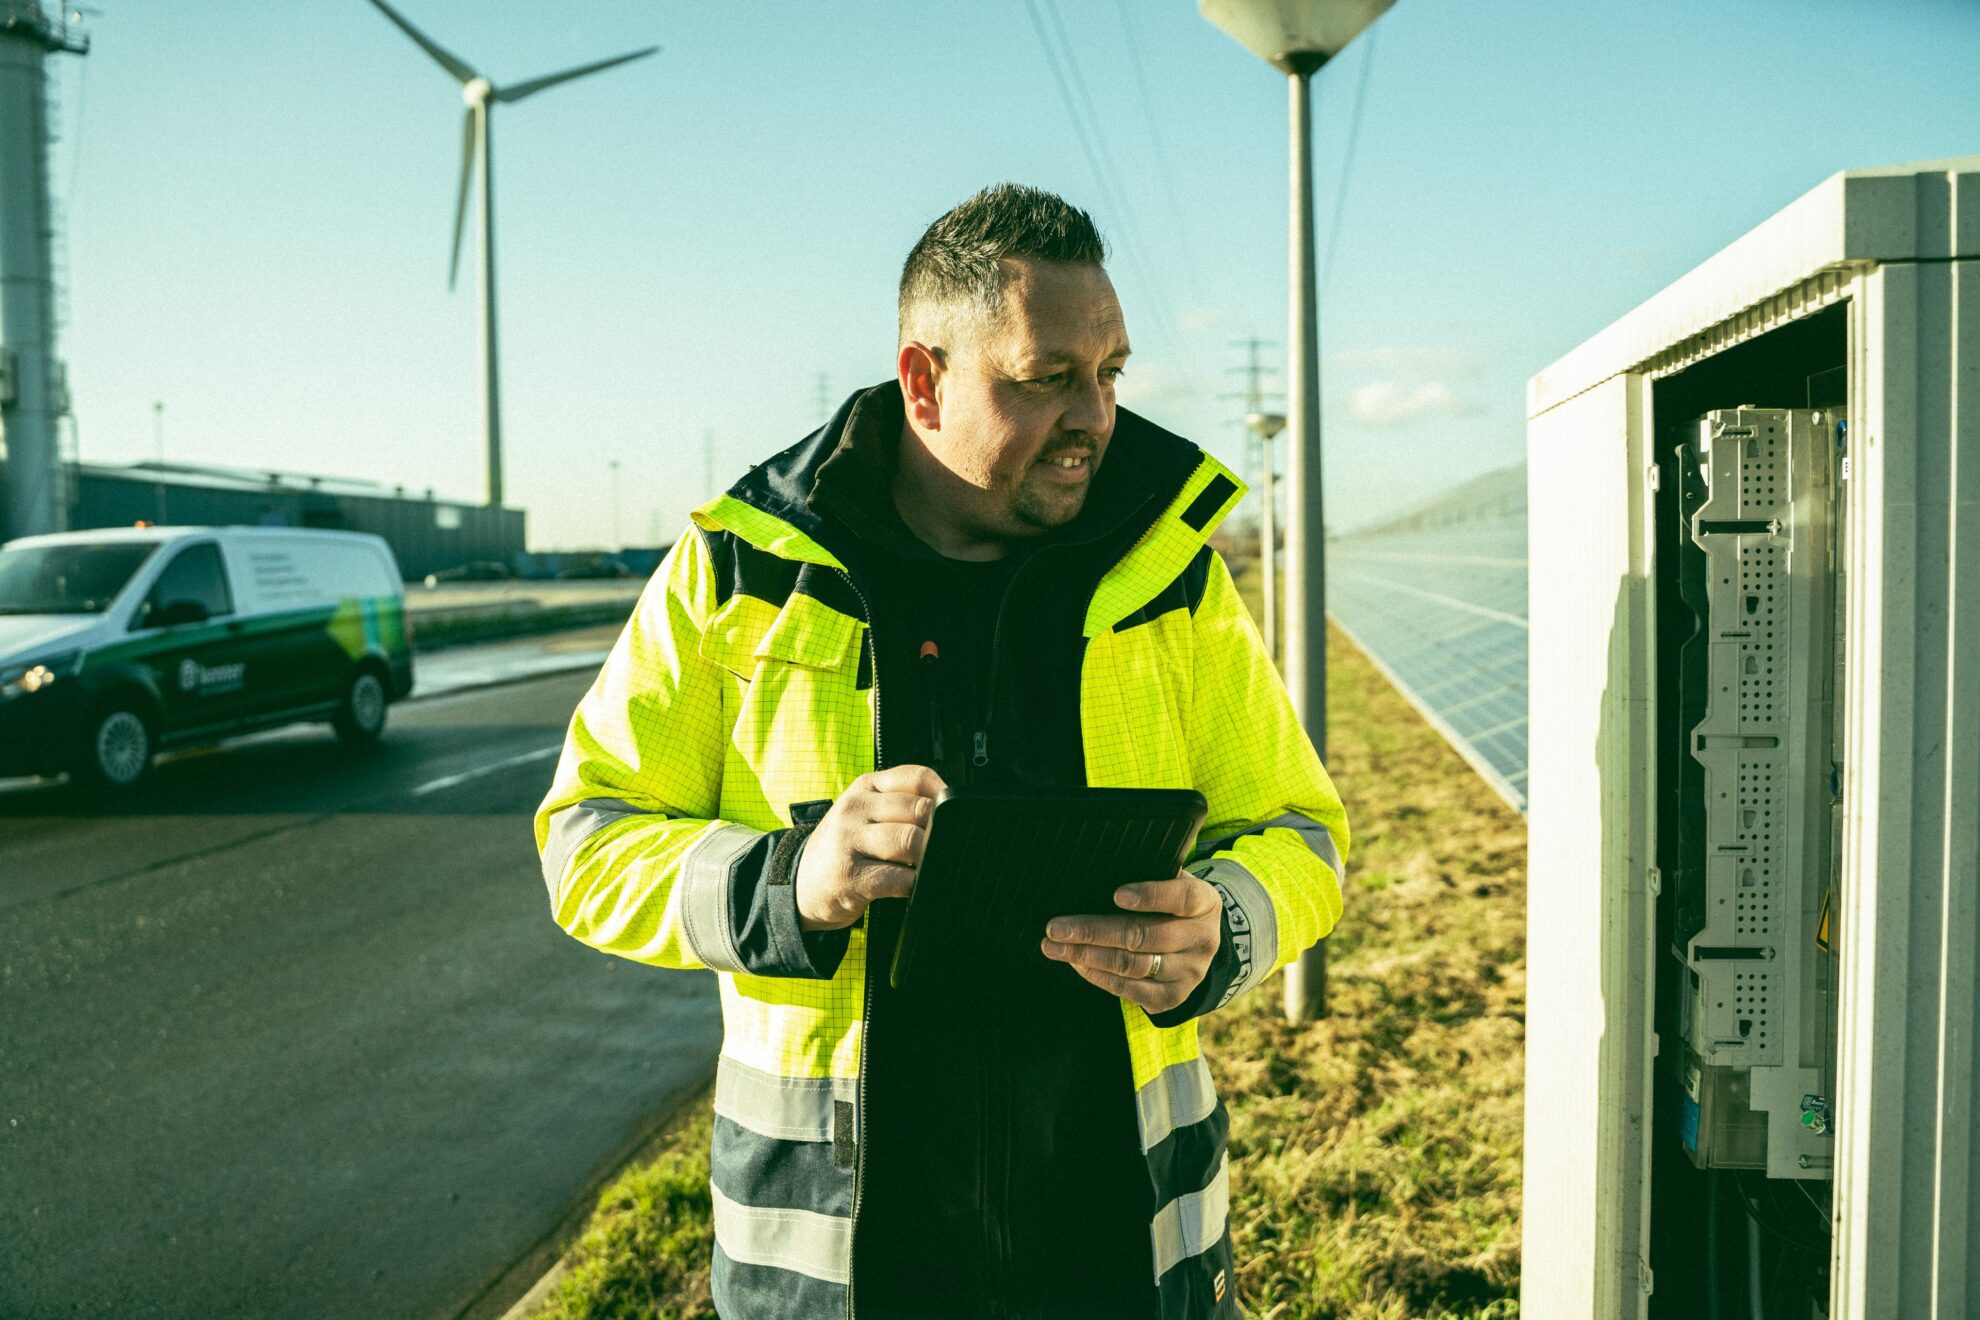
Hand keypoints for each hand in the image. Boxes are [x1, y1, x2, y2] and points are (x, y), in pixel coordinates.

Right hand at [796, 765, 945, 931]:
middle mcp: (855, 808)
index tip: (952, 814)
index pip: (916, 776)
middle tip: (941, 846)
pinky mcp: (849, 876)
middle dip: (937, 830)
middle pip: (918, 810)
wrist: (800, 883)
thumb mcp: (865, 813)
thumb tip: (949, 813)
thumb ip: (900, 806)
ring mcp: (849, 841)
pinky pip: (896, 878)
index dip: (943, 794)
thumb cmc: (844, 847)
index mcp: (865, 786)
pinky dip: (914, 884)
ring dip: (926, 857)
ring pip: (908, 841)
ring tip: (926, 865)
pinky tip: (912, 886)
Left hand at [1040, 872, 1221, 1013]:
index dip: (1150, 896)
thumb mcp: (1172, 883)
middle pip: (1144, 936)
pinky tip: (1077, 963)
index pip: (1181, 899)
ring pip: (1132, 965)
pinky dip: (1099, 976)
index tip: (1116, 895)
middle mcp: (1202, 940)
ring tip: (1056, 947)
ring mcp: (1189, 973)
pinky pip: (1130, 990)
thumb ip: (1147, 876)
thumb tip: (1097, 874)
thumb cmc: (1172, 903)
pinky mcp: (1172, 997)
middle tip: (1056, 928)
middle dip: (1094, 931)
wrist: (1198, 944)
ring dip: (1088, 956)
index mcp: (1205, 903)